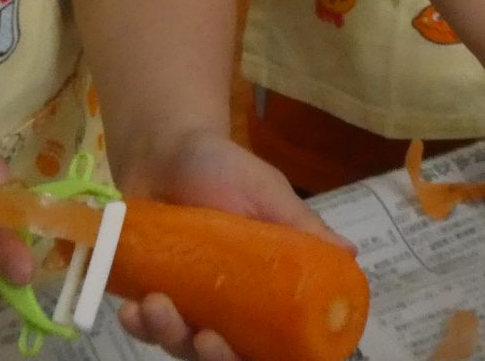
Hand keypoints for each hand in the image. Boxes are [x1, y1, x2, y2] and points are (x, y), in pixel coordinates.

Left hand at [115, 132, 339, 360]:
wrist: (165, 146)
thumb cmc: (223, 169)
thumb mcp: (266, 193)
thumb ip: (300, 226)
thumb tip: (350, 253)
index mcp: (265, 293)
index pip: (272, 344)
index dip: (268, 357)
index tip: (256, 353)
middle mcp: (228, 309)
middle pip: (226, 357)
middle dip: (214, 359)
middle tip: (206, 340)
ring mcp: (187, 306)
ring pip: (182, 346)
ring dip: (169, 335)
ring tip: (157, 304)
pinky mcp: (149, 296)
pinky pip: (145, 326)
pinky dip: (140, 324)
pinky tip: (134, 309)